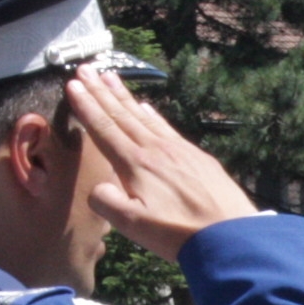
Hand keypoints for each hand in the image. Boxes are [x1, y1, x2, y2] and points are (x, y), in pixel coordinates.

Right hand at [65, 66, 261, 261]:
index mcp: (135, 164)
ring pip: (144, 116)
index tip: (72, 84)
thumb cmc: (179, 233)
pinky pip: (168, 128)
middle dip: (101, 91)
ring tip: (110, 77)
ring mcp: (179, 150)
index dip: (86, 106)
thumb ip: (106, 202)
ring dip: (125, 96)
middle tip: (85, 69)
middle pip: (122, 115)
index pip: (104, 128)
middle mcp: (155, 149)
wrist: (230, 236)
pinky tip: (147, 106)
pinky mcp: (198, 157)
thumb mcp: (133, 225)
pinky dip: (153, 114)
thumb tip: (98, 187)